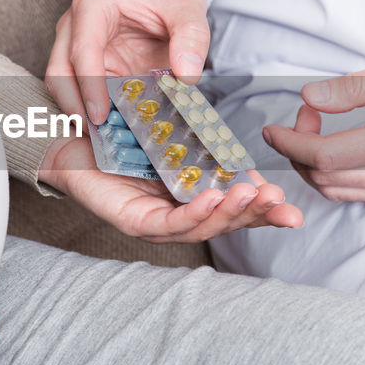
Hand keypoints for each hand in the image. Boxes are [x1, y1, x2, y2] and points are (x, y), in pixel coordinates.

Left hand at [40, 135, 302, 242]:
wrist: (74, 138)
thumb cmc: (124, 137)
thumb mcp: (178, 138)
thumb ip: (208, 147)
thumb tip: (244, 150)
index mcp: (193, 200)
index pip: (235, 210)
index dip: (264, 211)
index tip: (290, 207)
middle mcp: (178, 217)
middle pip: (225, 223)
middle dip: (256, 216)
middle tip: (282, 205)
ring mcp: (156, 224)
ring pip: (202, 226)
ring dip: (230, 212)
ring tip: (252, 196)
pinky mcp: (133, 221)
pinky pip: (168, 223)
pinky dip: (194, 213)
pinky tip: (213, 199)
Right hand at [47, 0, 209, 124]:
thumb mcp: (188, 5)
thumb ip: (192, 38)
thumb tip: (187, 77)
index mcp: (92, 7)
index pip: (82, 51)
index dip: (89, 86)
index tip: (100, 116)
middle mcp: (75, 26)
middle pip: (59, 72)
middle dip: (73, 106)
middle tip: (97, 138)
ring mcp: (76, 46)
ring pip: (63, 86)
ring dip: (79, 113)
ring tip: (104, 141)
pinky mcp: (87, 65)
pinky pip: (81, 92)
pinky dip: (92, 112)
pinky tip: (111, 131)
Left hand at [263, 59, 364, 202]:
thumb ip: (356, 88)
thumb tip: (308, 97)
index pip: (323, 156)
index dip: (288, 144)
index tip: (271, 127)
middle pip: (323, 180)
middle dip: (297, 152)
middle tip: (302, 116)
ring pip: (337, 192)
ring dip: (313, 165)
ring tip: (318, 128)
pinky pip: (357, 194)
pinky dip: (334, 175)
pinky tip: (338, 146)